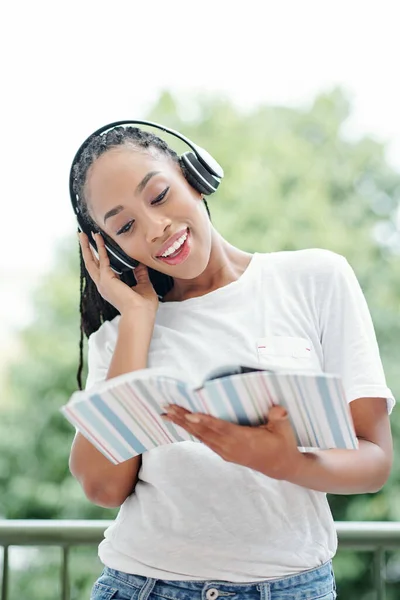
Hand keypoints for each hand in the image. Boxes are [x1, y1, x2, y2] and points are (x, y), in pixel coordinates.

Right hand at [79, 231, 158, 315]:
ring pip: (90, 261)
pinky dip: (100, 248)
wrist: (140, 315)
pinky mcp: (106, 279)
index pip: (102, 269)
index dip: (99, 257)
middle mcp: (104, 285)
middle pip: (91, 264)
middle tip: (83, 236)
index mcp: (111, 288)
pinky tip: (99, 238)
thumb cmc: (143, 306)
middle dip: (87, 249)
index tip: (98, 246)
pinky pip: (102, 259)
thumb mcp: (144, 286)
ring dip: (87, 247)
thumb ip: (140, 274)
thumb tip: (141, 263)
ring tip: (83, 234)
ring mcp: (103, 283)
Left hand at [162, 405, 302, 480]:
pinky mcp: (224, 453)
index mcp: (243, 440)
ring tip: (167, 414)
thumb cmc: (282, 444)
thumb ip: (279, 418)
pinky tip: (182, 424)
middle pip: (203, 431)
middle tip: (167, 408)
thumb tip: (277, 408)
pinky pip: (205, 440)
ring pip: (201, 436)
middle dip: (184, 419)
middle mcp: (230, 447)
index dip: (204, 421)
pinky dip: (192, 431)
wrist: (281, 467)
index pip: (220, 428)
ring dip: (183, 424)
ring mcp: (226, 451)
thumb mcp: (284, 430)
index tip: (188, 415)